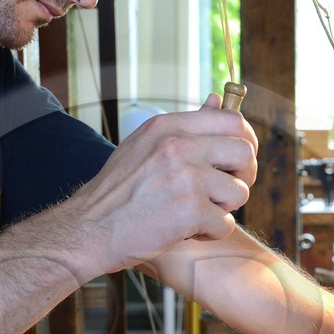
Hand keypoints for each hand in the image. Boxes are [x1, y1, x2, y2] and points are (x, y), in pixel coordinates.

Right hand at [68, 95, 258, 273]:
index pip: (233, 120)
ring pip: (238, 192)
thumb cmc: (117, 192)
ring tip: (194, 214)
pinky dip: (210, 233)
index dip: (244, 143)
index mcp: (168, 126)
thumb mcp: (146, 146)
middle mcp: (179, 146)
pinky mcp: (190, 211)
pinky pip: (225, 223)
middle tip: (223, 193)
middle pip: (244, 153)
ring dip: (222, 209)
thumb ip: (185, 127)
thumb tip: (218, 100)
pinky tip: (187, 231)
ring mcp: (186, 177)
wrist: (88, 229)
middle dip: (242, 177)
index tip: (236, 161)